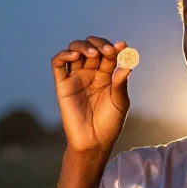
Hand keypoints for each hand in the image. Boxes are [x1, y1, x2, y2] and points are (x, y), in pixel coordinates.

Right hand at [51, 36, 131, 153]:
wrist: (93, 142)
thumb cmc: (109, 124)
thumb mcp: (120, 102)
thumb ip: (121, 82)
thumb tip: (128, 62)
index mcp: (106, 76)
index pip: (108, 54)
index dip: (114, 48)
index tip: (122, 47)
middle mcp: (90, 73)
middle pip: (92, 48)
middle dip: (100, 44)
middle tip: (108, 51)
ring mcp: (76, 77)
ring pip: (74, 50)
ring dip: (83, 46)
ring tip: (94, 54)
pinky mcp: (62, 85)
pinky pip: (58, 64)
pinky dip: (64, 54)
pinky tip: (75, 56)